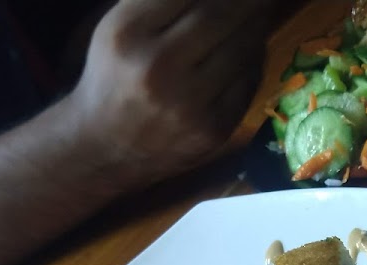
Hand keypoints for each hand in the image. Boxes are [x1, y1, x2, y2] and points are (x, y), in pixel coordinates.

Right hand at [65, 0, 270, 187]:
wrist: (106, 149)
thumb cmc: (113, 77)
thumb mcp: (118, 28)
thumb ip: (161, 3)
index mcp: (126, 33)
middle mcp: (158, 67)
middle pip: (220, 15)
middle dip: (247, 0)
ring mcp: (189, 103)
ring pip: (242, 48)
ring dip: (257, 24)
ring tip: (260, 11)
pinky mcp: (214, 128)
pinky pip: (247, 81)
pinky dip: (253, 59)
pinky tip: (250, 47)